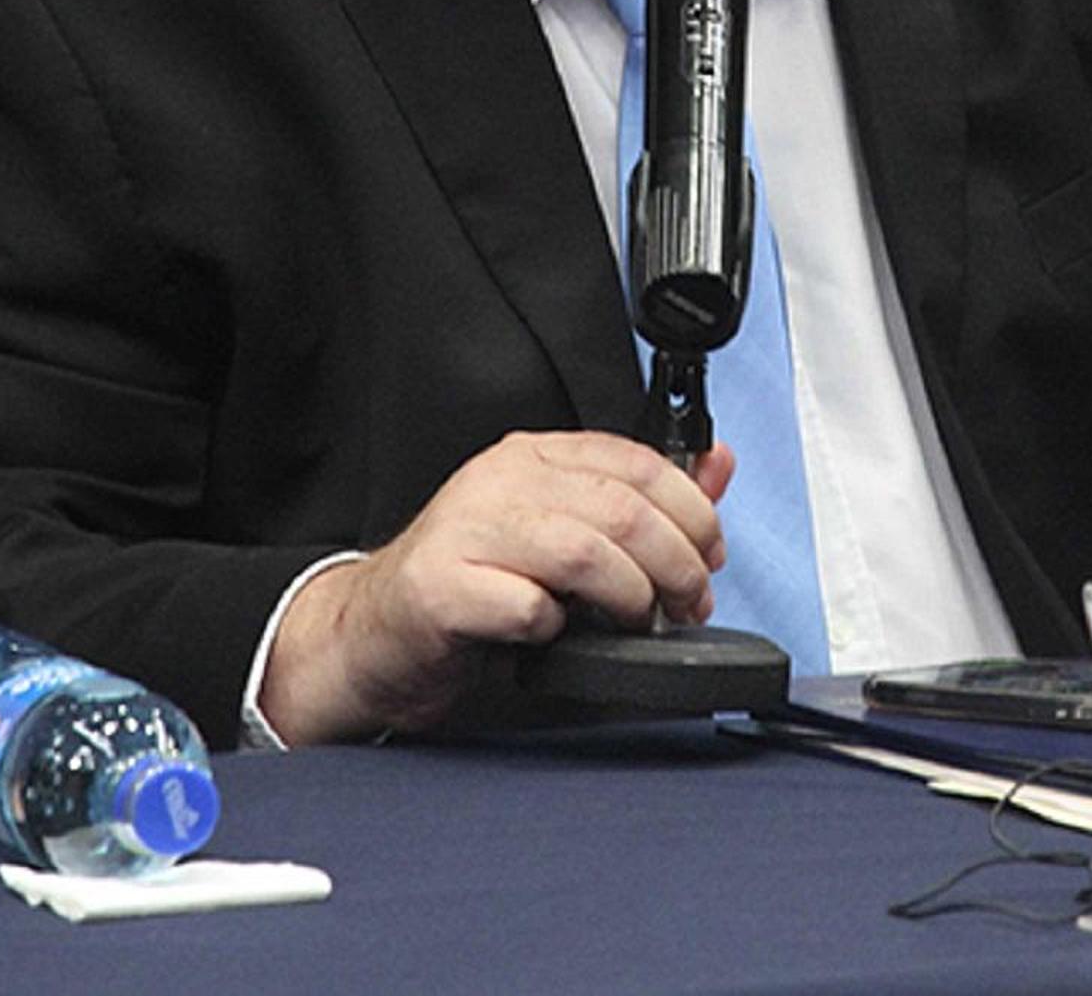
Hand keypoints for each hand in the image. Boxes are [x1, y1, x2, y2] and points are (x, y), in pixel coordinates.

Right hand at [257, 429, 733, 743]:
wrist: (374, 633)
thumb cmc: (470, 585)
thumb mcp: (561, 532)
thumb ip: (639, 501)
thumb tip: (717, 464)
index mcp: (532, 457)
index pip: (637, 461)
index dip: (692, 511)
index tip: (710, 556)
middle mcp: (498, 482)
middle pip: (622, 510)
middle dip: (676, 565)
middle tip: (687, 604)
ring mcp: (464, 531)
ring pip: (583, 552)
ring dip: (628, 598)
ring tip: (633, 622)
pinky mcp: (440, 587)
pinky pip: (527, 608)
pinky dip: (556, 629)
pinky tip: (551, 634)